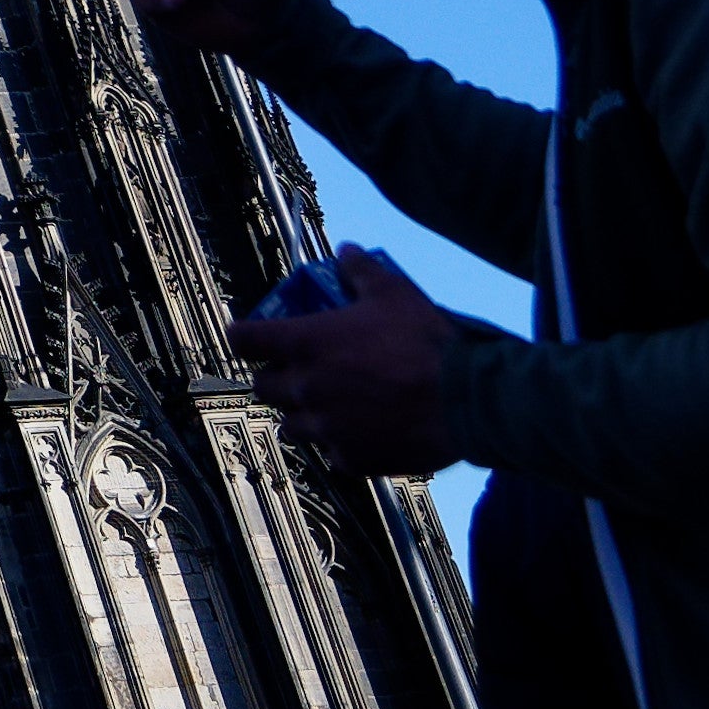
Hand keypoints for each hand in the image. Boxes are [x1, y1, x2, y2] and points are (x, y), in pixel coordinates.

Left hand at [230, 247, 462, 474]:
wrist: (466, 400)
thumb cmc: (425, 341)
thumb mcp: (393, 292)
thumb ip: (361, 269)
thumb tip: (346, 249)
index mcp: (305, 343)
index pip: (243, 339)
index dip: (244, 336)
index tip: (252, 337)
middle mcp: (305, 388)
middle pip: (262, 387)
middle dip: (274, 377)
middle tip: (297, 370)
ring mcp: (325, 428)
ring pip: (290, 426)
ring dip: (301, 414)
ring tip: (327, 406)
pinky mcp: (351, 459)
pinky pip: (331, 453)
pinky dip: (339, 443)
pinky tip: (361, 432)